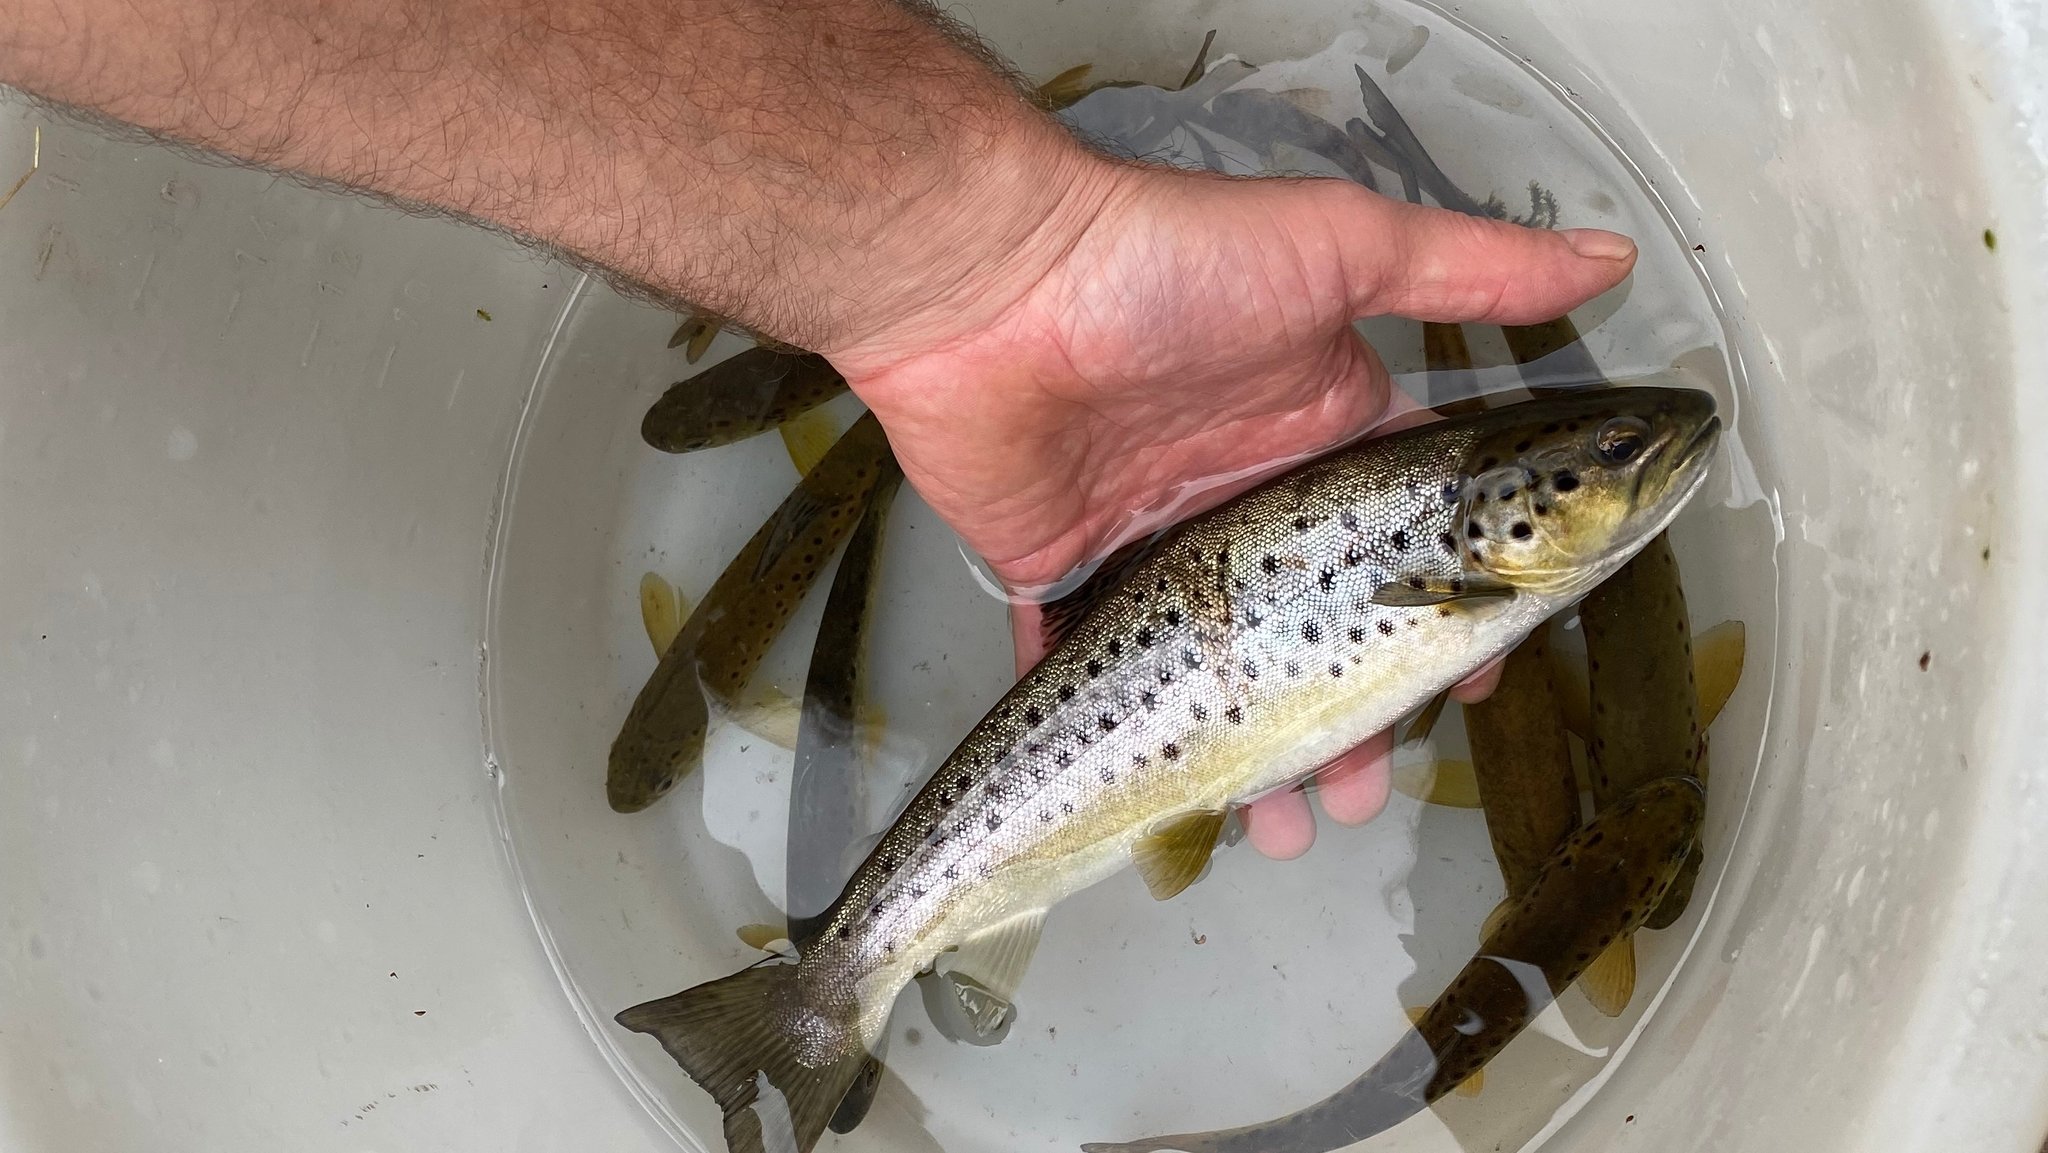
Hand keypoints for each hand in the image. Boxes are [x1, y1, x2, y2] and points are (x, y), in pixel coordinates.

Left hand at [832, 161, 1632, 856]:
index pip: (1406, 543)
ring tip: (1284, 825)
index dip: (1444, 618)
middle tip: (1365, 792)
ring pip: (1218, 670)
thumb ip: (1472, 269)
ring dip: (1252, 752)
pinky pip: (1088, 664)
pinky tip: (1165, 800)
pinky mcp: (1064, 566)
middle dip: (1349, 719)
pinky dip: (1117, 732)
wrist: (991, 282)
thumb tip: (1612, 259)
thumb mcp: (1341, 248)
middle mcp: (1243, 494)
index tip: (1473, 687)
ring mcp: (1153, 536)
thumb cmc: (1169, 262)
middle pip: (1314, 631)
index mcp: (1317, 432)